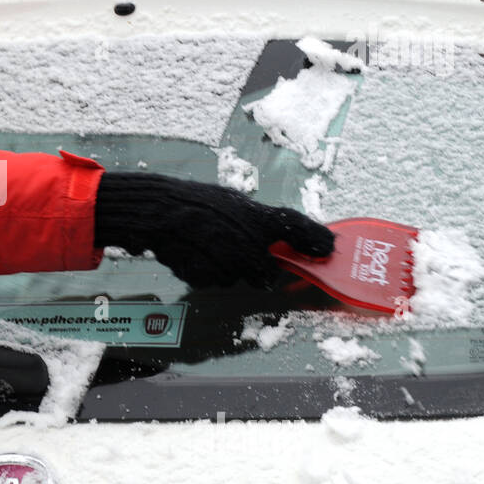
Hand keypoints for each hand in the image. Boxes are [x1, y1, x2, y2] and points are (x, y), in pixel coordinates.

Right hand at [93, 172, 335, 288]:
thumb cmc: (195, 202)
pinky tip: (193, 254)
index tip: (328, 249)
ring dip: (226, 270)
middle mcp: (245, 238)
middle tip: (236, 251)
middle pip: (263, 273)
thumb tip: (290, 239)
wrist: (155, 209)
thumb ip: (262, 222)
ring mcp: (224, 259)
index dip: (314, 239)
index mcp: (255, 215)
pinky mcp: (202, 274)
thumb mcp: (233, 204)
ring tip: (206, 247)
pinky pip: (211, 281)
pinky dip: (204, 273)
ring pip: (235, 278)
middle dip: (252, 268)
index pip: (295, 226)